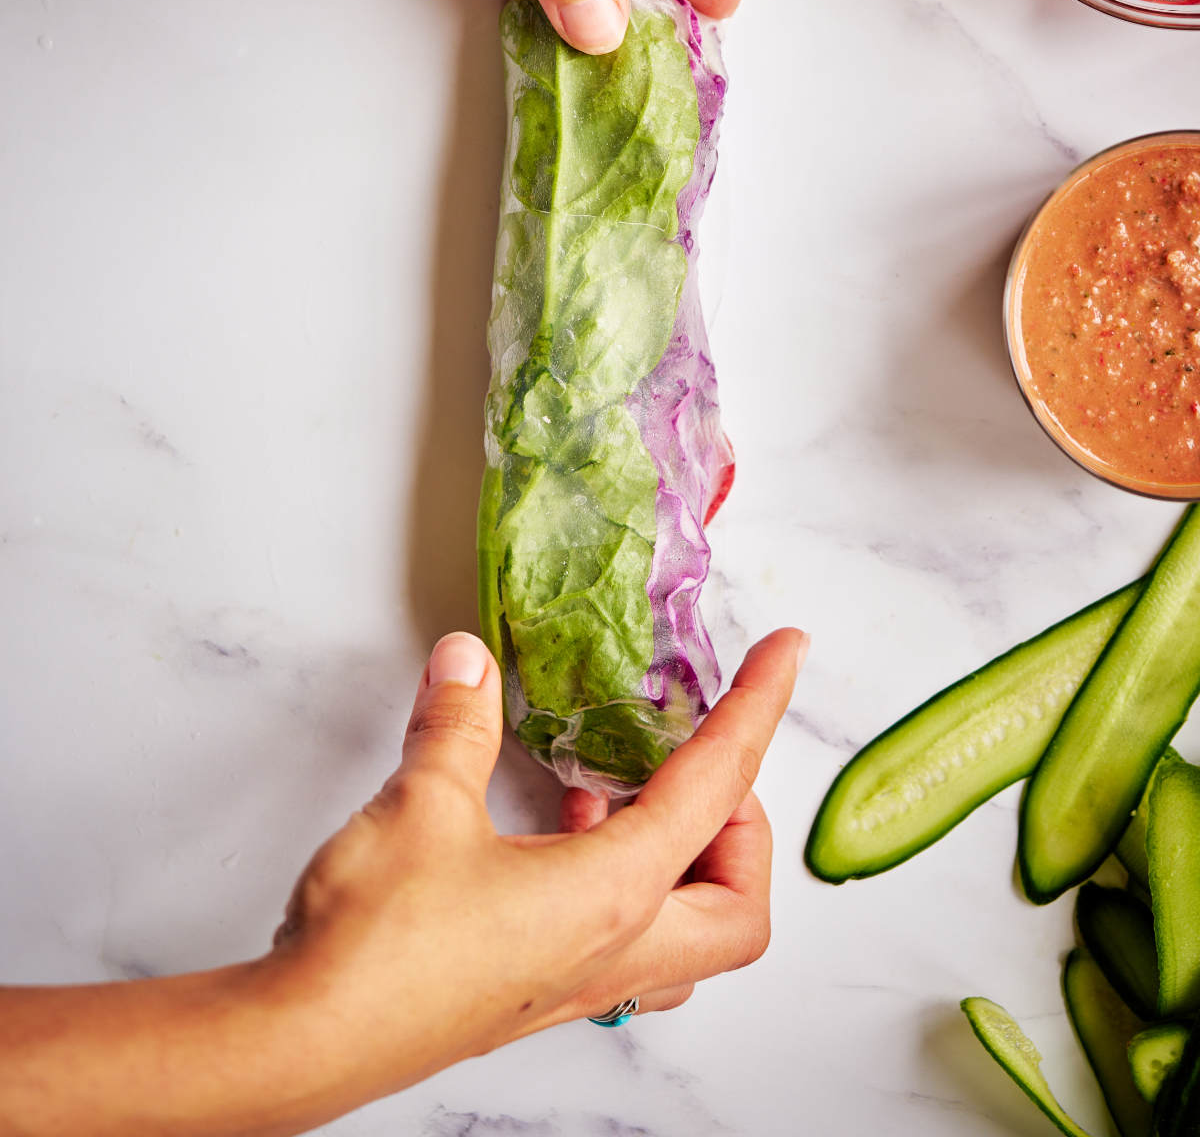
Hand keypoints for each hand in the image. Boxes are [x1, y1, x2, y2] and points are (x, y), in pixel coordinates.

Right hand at [265, 627, 805, 1122]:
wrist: (303, 1041)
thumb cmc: (376, 942)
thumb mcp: (421, 805)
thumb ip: (458, 724)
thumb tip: (468, 663)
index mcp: (612, 897)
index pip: (715, 789)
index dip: (756, 708)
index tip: (787, 653)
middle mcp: (613, 952)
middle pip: (738, 903)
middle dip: (742, 825)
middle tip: (699, 759)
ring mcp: (575, 985)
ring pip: (687, 939)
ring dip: (686, 863)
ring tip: (620, 793)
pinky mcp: (535, 995)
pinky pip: (626, 948)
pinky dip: (623, 886)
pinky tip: (558, 837)